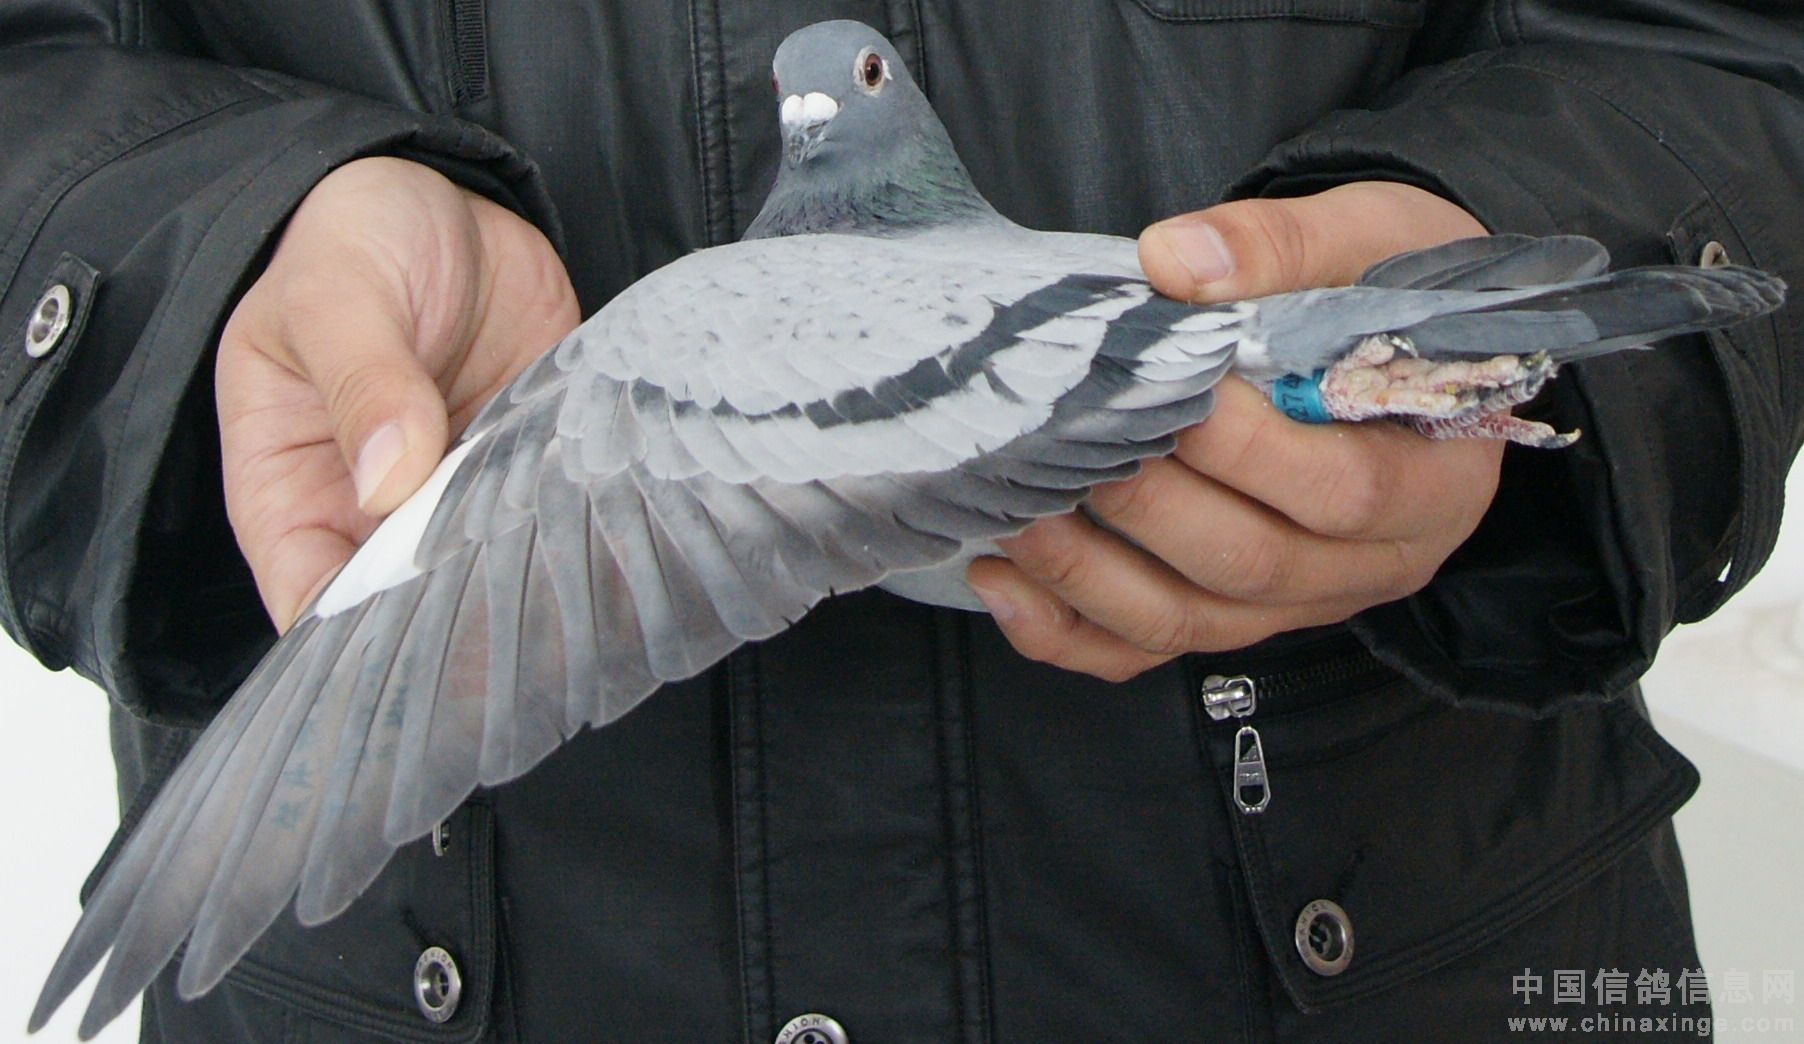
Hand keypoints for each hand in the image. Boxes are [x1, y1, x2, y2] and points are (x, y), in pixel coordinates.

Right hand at [217, 157, 579, 631]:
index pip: (312, 596)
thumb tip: (388, 478)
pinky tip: (625, 552)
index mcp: (290, 485)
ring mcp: (457, 490)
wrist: (441, 194)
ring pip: (490, 568)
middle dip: (463, 626)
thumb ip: (363, 379)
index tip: (422, 658)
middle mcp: (372, 507)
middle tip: (526, 644)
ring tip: (585, 610)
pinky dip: (585, 533)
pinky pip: (555, 513)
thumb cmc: (353, 236)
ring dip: (534, 585)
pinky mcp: (528, 460)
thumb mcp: (337, 292)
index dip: (359, 639)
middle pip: (410, 601)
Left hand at [966, 181, 1500, 680]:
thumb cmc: (1391, 289)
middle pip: (1251, 564)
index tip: (1175, 387)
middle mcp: (1367, 564)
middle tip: (1070, 435)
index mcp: (1434, 482)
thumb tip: (1175, 264)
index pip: (1344, 492)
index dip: (1249, 450)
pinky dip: (1063, 629)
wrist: (1390, 331)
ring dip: (1086, 571)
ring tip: (1014, 503)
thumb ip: (1283, 247)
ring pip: (1185, 619)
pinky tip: (1000, 578)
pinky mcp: (1227, 617)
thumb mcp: (1370, 238)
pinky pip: (1142, 650)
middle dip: (1147, 503)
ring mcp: (1292, 603)